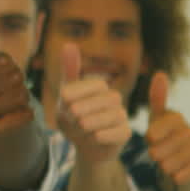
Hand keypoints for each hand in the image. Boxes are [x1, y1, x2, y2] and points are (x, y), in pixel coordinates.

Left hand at [55, 43, 130, 162]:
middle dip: (85, 108)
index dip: (79, 91)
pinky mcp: (125, 134)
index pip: (96, 84)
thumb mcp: (66, 97)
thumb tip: (69, 44)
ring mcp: (122, 117)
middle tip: (71, 117)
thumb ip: (70, 72)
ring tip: (79, 127)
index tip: (64, 100)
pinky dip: (101, 136)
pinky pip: (117, 133)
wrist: (82, 146)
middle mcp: (114, 100)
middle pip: (106, 99)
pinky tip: (91, 138)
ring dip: (91, 122)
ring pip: (112, 116)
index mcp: (101, 88)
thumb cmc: (73, 118)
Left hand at [147, 71, 189, 185]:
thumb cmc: (168, 134)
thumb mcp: (159, 117)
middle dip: (155, 155)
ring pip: (166, 165)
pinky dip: (173, 176)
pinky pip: (177, 176)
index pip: (151, 134)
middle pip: (156, 152)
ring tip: (169, 159)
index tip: (152, 138)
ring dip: (163, 165)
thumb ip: (157, 98)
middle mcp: (189, 131)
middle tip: (161, 151)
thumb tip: (160, 73)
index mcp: (176, 118)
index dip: (148, 140)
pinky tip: (177, 169)